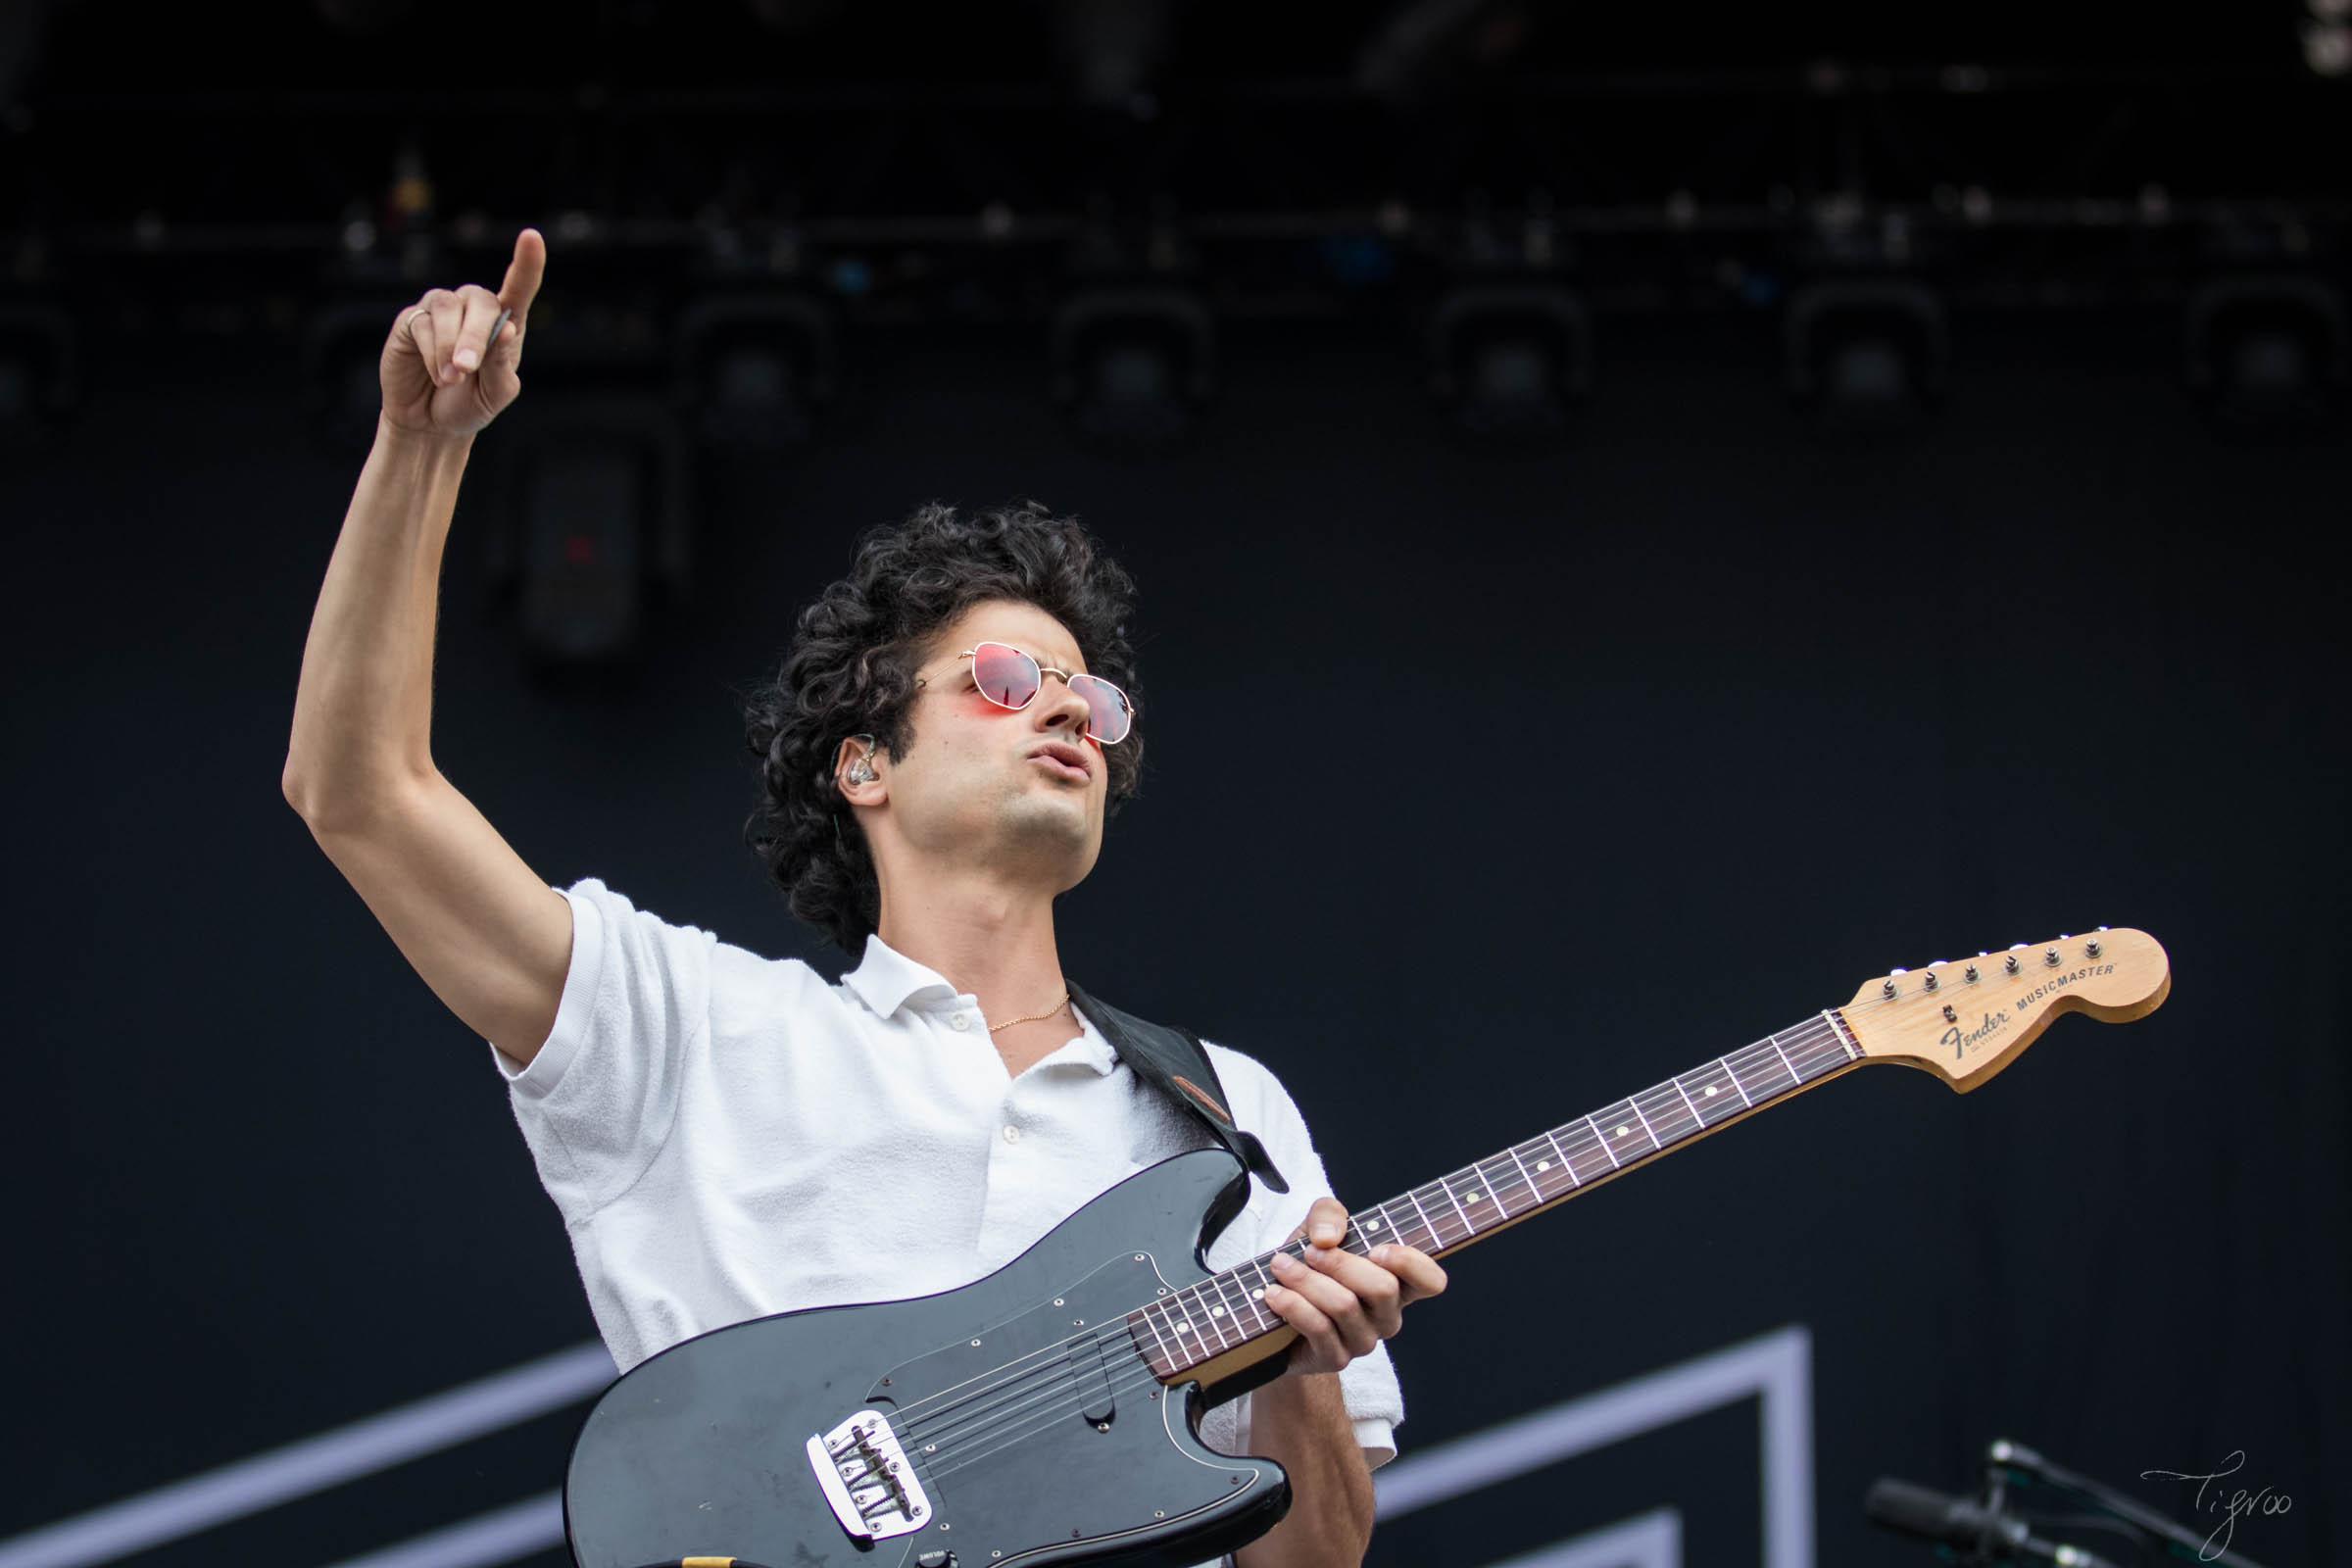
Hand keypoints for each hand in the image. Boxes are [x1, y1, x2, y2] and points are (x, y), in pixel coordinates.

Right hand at [380, 227, 544, 438]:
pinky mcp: (412, 320)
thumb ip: (503, 367)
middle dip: (475, 337)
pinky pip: (422, 324)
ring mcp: (441, 310)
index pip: (519, 287)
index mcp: (506, 323)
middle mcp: (474, 308)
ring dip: (449, 346)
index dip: (527, 262)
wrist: (430, 422)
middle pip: (480, 302)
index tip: (532, 236)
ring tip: (450, 379)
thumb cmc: (470, 404)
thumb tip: (507, 329)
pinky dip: (431, 353)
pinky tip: (436, 374)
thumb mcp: (495, 395)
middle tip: (467, 370)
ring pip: (447, 309)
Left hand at [1261, 1196, 1446, 1377]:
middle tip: (1309, 1251)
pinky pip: (1319, 1329)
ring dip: (1306, 1280)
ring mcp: (1364, 1340)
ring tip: (1280, 1267)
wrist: (1274, 1309)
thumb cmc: (1309, 1265)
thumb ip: (1329, 1214)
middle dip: (1340, 1263)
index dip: (1411, 1263)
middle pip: (1383, 1288)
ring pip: (1345, 1306)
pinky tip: (1275, 1294)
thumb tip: (1328, 1238)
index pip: (1430, 1280)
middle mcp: (1387, 1315)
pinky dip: (1292, 1304)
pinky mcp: (1336, 1358)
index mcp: (1397, 1282)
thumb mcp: (1318, 1228)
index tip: (1376, 1249)